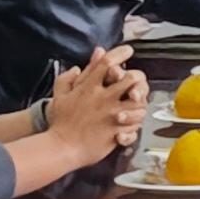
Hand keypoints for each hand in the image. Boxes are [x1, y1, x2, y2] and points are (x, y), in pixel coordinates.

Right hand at [41, 47, 139, 163]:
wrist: (62, 147)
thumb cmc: (60, 123)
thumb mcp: (60, 96)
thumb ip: (68, 79)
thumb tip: (78, 68)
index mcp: (89, 87)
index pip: (107, 62)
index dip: (120, 53)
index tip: (128, 51)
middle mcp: (104, 98)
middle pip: (130, 78)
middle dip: (136, 77)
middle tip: (135, 82)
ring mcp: (113, 115)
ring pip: (139, 103)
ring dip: (140, 103)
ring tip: (135, 104)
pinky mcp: (117, 132)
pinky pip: (135, 125)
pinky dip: (135, 125)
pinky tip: (129, 125)